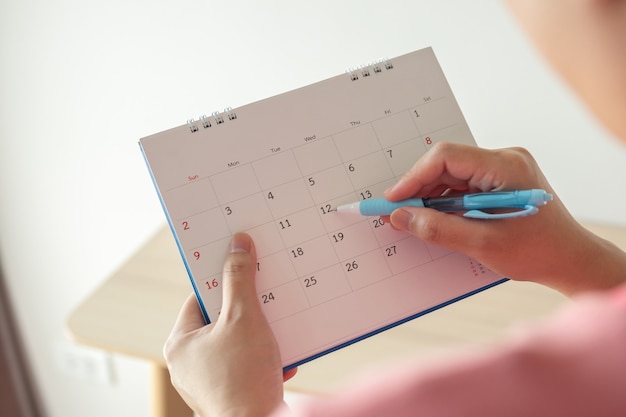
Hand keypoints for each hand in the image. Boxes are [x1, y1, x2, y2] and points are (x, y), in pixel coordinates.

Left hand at [163, 233, 296, 416]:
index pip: (198, 297)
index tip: (241, 264)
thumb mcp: (244, 318)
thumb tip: (237, 244)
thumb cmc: (243, 378)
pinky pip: (247, 365)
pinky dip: (265, 358)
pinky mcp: (229, 394)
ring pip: (236, 343)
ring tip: (278, 327)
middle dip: (247, 308)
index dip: (221, 279)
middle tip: (265, 294)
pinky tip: (283, 357)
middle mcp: (189, 364)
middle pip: (219, 320)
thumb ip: (239, 279)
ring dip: (260, 334)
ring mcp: (208, 381)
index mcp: (180, 343)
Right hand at [385, 142, 625, 295]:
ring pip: (452, 173)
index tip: (394, 200)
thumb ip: (438, 229)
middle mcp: (505, 158)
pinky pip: (463, 182)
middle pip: (447, 163)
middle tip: (398, 213)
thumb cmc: (536, 252)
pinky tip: (437, 218)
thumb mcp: (482, 244)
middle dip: (420, 188)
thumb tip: (400, 217)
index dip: (414, 177)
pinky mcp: (501, 178)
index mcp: (506, 167)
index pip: (446, 157)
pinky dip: (446, 200)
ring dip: (431, 195)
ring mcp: (504, 167)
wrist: (570, 259)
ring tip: (415, 220)